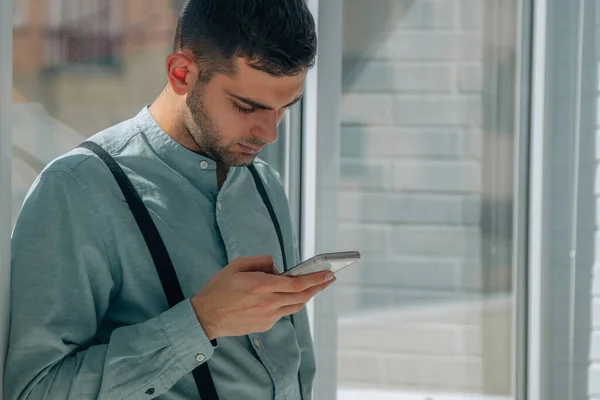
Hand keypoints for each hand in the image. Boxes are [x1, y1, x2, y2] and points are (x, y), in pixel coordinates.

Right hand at [191, 254, 335, 339]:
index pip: (297, 283)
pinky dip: (289, 303)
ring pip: (295, 306)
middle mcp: (268, 303)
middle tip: (330, 279)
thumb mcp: (237, 265)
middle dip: (319, 286)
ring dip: (308, 296)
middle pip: (302, 296)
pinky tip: (290, 296)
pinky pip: (283, 312)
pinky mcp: (265, 325)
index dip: (316, 279)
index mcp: (261, 286)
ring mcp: (268, 316)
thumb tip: (277, 267)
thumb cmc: (220, 288)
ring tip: (315, 286)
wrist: (206, 317)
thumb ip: (260, 262)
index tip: (329, 274)